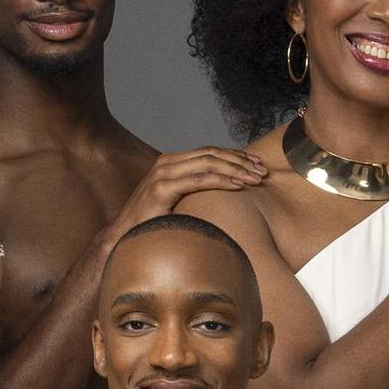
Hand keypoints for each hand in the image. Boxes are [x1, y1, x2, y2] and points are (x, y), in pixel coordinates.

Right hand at [112, 145, 272, 230]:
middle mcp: (167, 162)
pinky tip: (239, 185)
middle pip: (212, 153)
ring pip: (208, 163)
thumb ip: (195, 192)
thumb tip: (223, 194)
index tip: (256, 165)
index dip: (235, 156)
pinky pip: (199, 180)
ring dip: (236, 169)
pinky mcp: (162, 187)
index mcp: (172, 162)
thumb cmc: (154, 223)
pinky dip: (222, 180)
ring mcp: (163, 173)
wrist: (125, 237)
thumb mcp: (179, 202)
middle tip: (262, 171)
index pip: (210, 152)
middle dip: (240, 160)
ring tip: (256, 178)